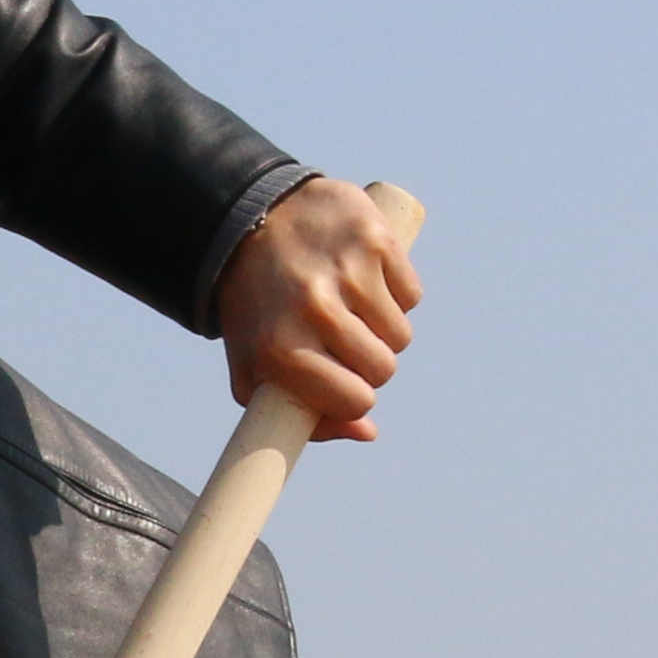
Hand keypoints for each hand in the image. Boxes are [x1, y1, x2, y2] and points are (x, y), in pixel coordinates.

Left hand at [217, 175, 417, 441]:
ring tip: (350, 311)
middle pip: (383, 368)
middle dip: (368, 364)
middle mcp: (314, 309)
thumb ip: (305, 416)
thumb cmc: (255, 310)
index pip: (356, 400)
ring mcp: (348, 271)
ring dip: (382, 330)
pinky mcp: (375, 239)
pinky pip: (411, 294)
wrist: (247, 224)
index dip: (353, 397)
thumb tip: (368, 432)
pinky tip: (363, 281)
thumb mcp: (256, 370)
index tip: (341, 383)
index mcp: (281, 349)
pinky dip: (395, 294)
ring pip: (401, 334)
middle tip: (342, 343)